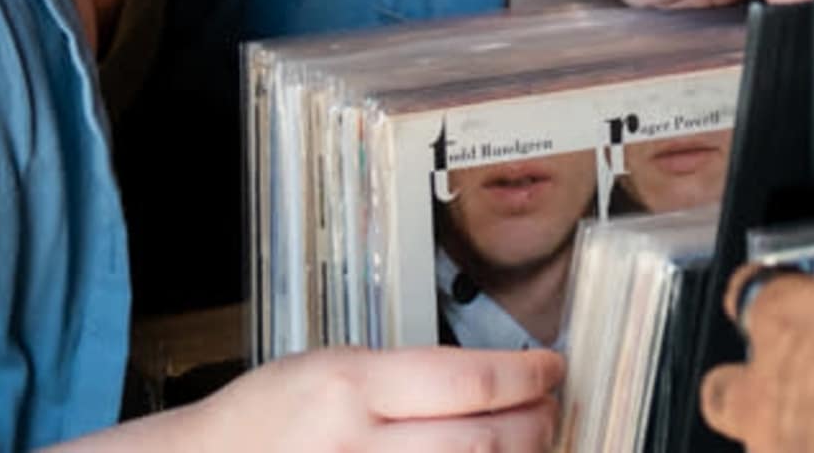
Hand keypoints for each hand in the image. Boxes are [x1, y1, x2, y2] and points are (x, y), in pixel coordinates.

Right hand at [139, 345, 559, 449]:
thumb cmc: (262, 421)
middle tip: (551, 409)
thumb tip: (485, 385)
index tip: (551, 368)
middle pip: (483, 438)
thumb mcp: (328, 370)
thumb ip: (402, 380)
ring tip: (529, 441)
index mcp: (349, 387)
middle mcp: (356, 444)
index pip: (468, 380)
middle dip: (534, 422)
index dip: (526, 375)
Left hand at [705, 94, 813, 448]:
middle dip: (739, 384)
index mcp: (796, 320)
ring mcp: (788, 449)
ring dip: (776, 436)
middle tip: (769, 383)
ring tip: (812, 433)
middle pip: (725, 389)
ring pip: (753, 445)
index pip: (755, 298)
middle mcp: (775, 390)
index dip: (766, 297)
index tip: (776, 294)